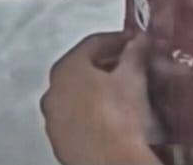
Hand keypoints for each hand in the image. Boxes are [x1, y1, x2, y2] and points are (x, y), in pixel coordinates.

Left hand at [40, 32, 160, 164]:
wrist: (111, 160)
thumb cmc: (119, 114)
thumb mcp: (133, 76)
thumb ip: (135, 53)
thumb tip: (139, 41)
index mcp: (66, 68)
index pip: (93, 44)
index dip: (117, 40)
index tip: (133, 42)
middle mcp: (52, 93)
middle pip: (82, 70)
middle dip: (108, 66)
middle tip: (131, 67)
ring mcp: (53, 121)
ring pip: (78, 98)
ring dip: (99, 92)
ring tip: (124, 94)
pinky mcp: (61, 144)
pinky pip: (78, 121)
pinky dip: (93, 116)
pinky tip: (114, 120)